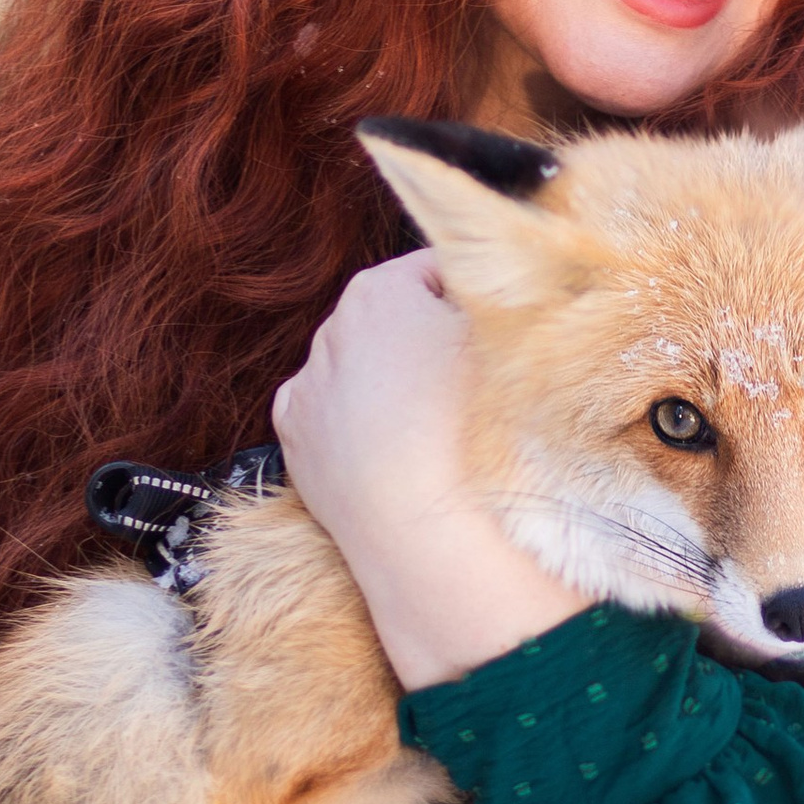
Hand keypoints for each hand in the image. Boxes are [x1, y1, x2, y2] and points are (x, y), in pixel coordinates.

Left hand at [271, 251, 581, 687]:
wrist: (431, 533)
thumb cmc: (477, 428)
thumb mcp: (508, 340)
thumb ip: (497, 298)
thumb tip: (503, 286)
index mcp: (378, 290)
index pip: (436, 270)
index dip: (475, 298)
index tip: (500, 334)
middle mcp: (329, 331)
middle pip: (393, 319)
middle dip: (427, 340)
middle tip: (472, 383)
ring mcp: (308, 389)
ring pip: (361, 369)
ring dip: (393, 382)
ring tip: (437, 426)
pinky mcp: (295, 443)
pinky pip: (334, 416)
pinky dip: (358, 424)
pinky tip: (394, 448)